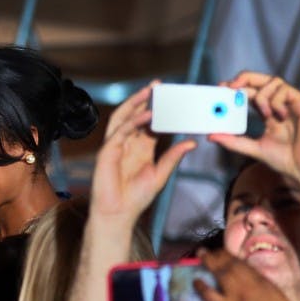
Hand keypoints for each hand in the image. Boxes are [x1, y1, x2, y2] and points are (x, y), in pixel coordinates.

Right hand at [90, 83, 195, 224]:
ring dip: (135, 103)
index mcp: (141, 147)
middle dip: (146, 99)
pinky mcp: (107, 151)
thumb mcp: (161, 174)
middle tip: (159, 86)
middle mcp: (127, 143)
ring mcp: (116, 145)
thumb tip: (192, 142)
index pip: (150, 123)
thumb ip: (173, 156)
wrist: (118, 214)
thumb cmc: (136, 198)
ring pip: (124, 117)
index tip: (172, 98)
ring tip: (149, 91)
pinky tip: (146, 116)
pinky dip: (133, 122)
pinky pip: (120, 132)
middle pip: (135, 115)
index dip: (160, 110)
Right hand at [190, 248, 299, 300]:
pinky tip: (228, 256)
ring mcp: (251, 283)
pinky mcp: (261, 278)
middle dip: (207, 259)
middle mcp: (237, 293)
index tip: (195, 280)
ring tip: (212, 251)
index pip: (207, 292)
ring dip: (220, 254)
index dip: (198, 284)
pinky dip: (233, 258)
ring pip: (231, 263)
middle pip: (219, 270)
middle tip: (199, 253)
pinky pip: (244, 264)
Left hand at [210, 72, 299, 182]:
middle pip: (262, 80)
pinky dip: (276, 100)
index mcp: (269, 112)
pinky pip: (285, 90)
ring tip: (264, 114)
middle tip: (231, 87)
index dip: (237, 87)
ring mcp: (293, 103)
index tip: (221, 88)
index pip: (251, 92)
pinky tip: (277, 116)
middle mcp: (281, 104)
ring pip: (274, 81)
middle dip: (244, 79)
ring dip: (262, 95)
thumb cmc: (285, 160)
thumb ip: (233, 141)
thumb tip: (211, 136)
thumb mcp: (253, 148)